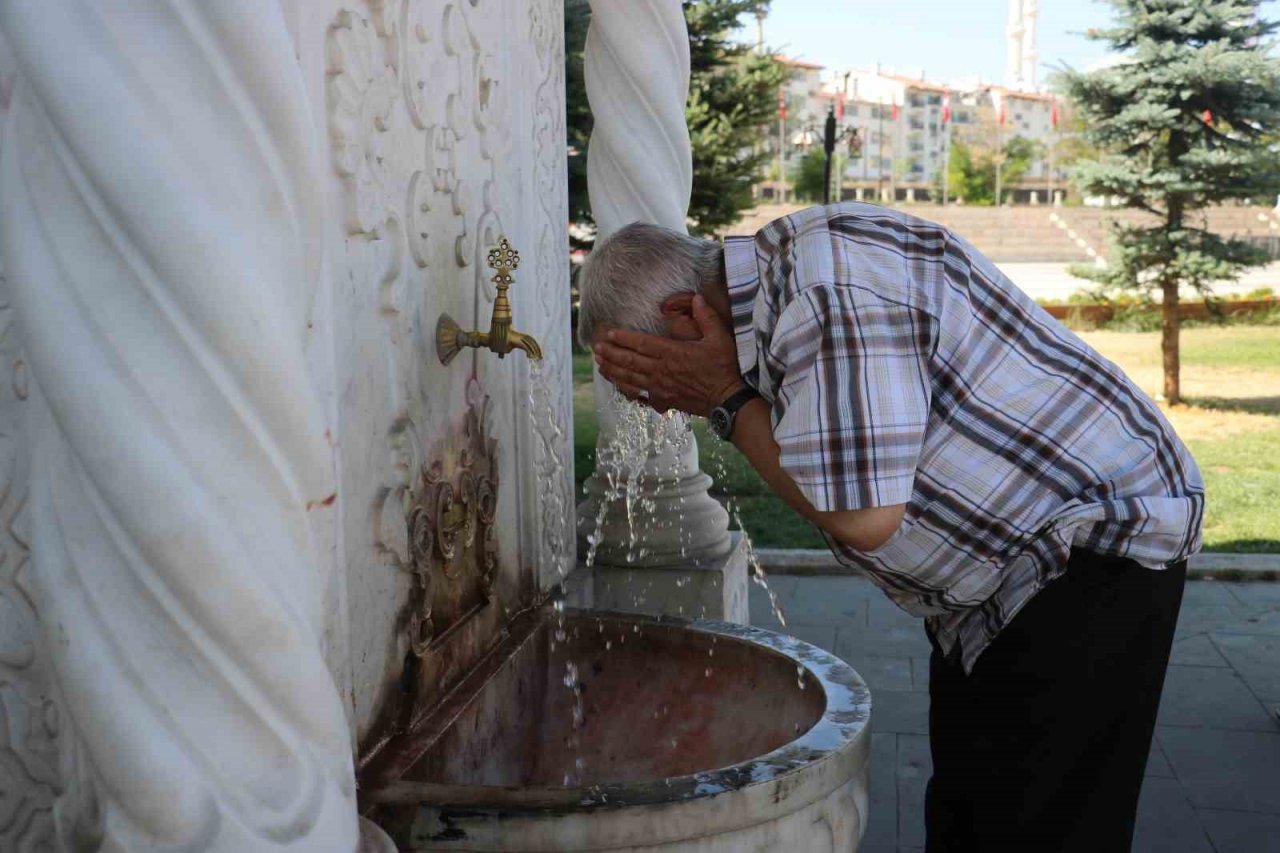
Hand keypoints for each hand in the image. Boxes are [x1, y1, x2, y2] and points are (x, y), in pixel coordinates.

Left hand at [594, 295, 744, 417]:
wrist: (728, 399)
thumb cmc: (724, 368)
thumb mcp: (720, 338)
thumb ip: (707, 317)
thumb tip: (698, 299)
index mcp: (673, 353)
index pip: (642, 343)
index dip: (623, 338)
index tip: (608, 333)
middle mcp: (662, 370)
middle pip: (630, 360)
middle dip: (611, 353)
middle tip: (596, 347)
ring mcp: (660, 386)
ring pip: (630, 377)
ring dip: (613, 370)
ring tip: (599, 363)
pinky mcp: (663, 399)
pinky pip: (638, 394)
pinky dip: (625, 388)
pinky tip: (616, 384)